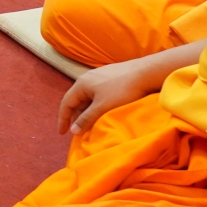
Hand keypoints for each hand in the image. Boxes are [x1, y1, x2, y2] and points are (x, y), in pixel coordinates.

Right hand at [59, 53, 173, 135]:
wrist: (144, 73)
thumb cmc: (122, 90)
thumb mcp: (102, 107)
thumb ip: (86, 119)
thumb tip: (73, 131)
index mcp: (81, 84)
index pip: (65, 104)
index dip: (62, 119)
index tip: (62, 133)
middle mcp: (86, 78)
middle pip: (76, 100)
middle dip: (76, 117)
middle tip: (79, 131)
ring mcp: (98, 76)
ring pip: (88, 97)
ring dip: (87, 111)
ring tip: (92, 124)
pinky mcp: (110, 77)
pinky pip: (97, 94)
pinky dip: (96, 105)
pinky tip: (104, 111)